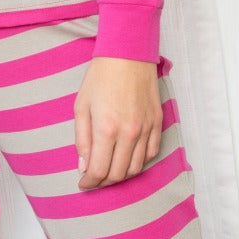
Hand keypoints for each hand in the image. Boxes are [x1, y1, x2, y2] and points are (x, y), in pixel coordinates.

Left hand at [74, 55, 162, 189]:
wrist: (128, 54)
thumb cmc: (101, 77)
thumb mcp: (81, 106)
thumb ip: (82, 139)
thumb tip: (84, 166)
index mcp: (106, 129)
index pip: (98, 171)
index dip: (89, 183)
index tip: (83, 184)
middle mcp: (129, 133)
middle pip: (118, 174)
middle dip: (103, 182)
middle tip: (94, 179)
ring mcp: (146, 129)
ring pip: (136, 168)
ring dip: (121, 174)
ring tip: (110, 170)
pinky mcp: (157, 123)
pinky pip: (151, 154)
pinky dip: (139, 161)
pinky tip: (128, 157)